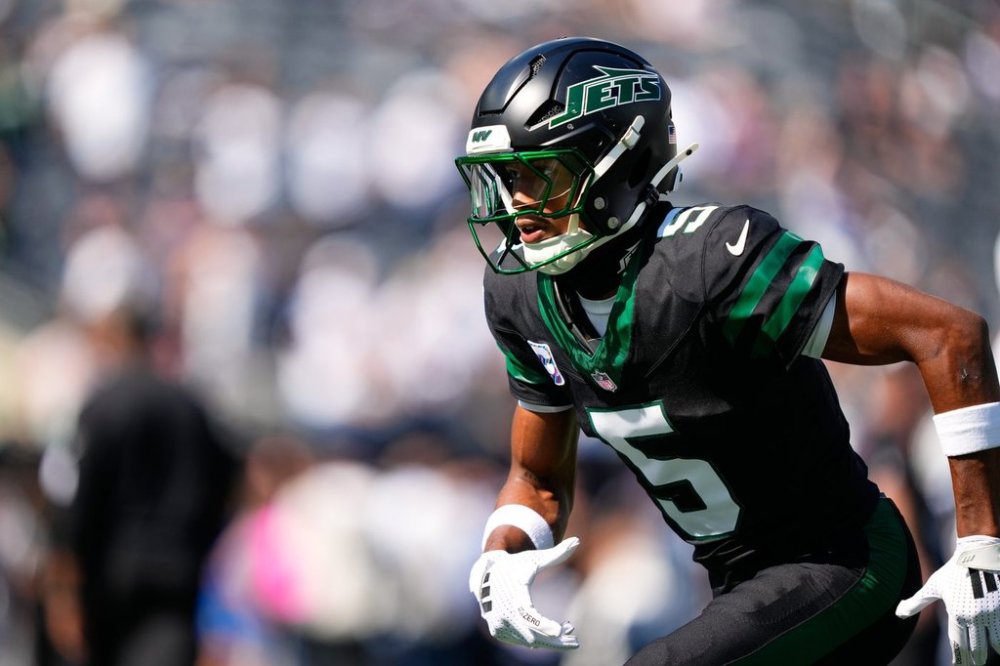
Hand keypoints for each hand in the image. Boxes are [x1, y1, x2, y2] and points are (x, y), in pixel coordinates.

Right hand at [469, 537, 580, 649]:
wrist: (490, 571)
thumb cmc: (517, 563)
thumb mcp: (535, 558)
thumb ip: (557, 553)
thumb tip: (577, 541)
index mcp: (512, 591)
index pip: (527, 613)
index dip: (542, 624)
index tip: (559, 631)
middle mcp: (501, 609)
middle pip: (530, 632)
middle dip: (553, 640)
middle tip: (575, 643)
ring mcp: (498, 621)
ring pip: (526, 639)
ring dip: (548, 642)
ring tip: (571, 640)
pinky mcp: (498, 630)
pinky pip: (520, 640)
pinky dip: (537, 642)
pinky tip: (555, 640)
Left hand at [897, 536, 999, 664]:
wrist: (978, 556)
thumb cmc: (953, 571)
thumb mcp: (933, 587)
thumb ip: (916, 602)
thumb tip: (898, 613)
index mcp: (958, 615)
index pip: (958, 643)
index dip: (959, 656)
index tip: (957, 664)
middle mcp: (976, 618)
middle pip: (977, 648)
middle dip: (975, 658)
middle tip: (973, 663)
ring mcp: (994, 614)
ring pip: (995, 643)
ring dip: (990, 651)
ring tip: (983, 657)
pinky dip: (999, 640)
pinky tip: (996, 643)